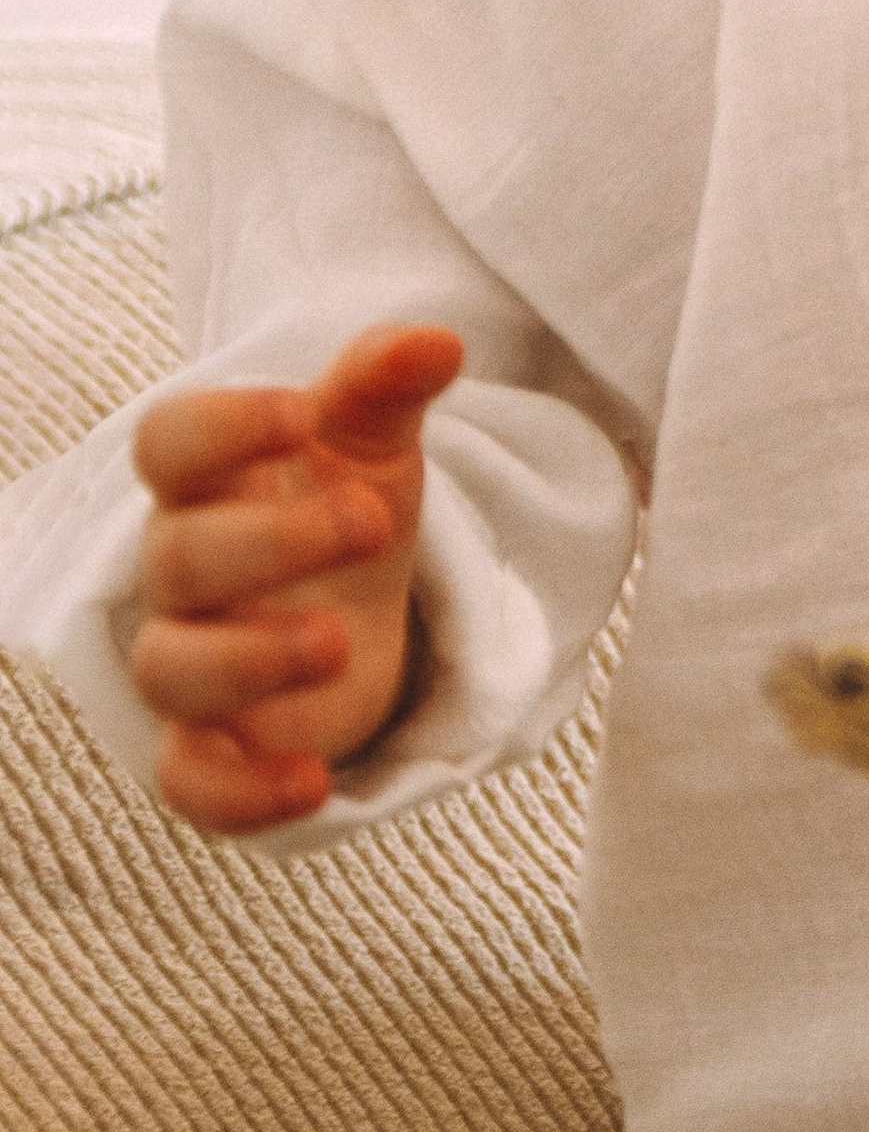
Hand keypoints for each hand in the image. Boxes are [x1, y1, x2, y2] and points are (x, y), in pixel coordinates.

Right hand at [130, 322, 463, 834]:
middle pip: (178, 555)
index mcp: (212, 480)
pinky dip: (241, 793)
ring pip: (169, 668)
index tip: (304, 412)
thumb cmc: (345, 502)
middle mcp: (183, 570)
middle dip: (272, 543)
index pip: (167, 441)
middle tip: (374, 524)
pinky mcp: (215, 745)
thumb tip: (439, 339)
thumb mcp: (374, 443)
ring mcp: (192, 659)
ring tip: (341, 643)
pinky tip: (314, 781)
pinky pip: (188, 782)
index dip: (222, 425)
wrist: (356, 606)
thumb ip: (388, 383)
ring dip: (251, 659)